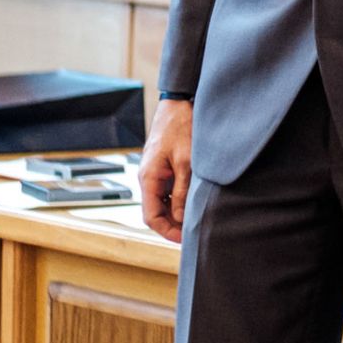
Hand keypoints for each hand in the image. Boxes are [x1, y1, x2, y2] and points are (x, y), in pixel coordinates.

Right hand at [139, 97, 192, 243]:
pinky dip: (176, 200)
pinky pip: (166, 190)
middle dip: (171, 225)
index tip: (183, 239)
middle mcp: (148, 177)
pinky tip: (192, 202)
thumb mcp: (186, 162)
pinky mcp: (162, 167)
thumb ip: (182, 191)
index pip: (151, 216)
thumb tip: (181, 217)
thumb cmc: (181, 128)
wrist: (178, 103)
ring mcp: (154, 172)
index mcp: (149, 178)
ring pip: (161, 202)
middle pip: (155, 212)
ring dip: (174, 213)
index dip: (166, 231)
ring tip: (194, 219)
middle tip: (192, 232)